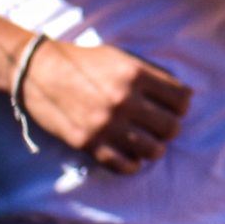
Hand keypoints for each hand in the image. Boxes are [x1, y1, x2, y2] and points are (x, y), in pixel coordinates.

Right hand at [19, 37, 191, 175]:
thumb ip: (151, 75)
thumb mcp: (121, 58)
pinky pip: (125, 166)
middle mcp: (124, 100)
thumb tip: (184, 96)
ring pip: (153, 150)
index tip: (174, 107)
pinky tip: (130, 154)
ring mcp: (106, 124)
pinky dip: (132, 163)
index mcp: (136, 74)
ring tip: (146, 141)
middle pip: (171, 127)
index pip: (181, 98)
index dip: (182, 104)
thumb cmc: (84, 62)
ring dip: (154, 147)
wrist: (40, 72)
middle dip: (170, 127)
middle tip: (160, 126)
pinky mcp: (89, 143)